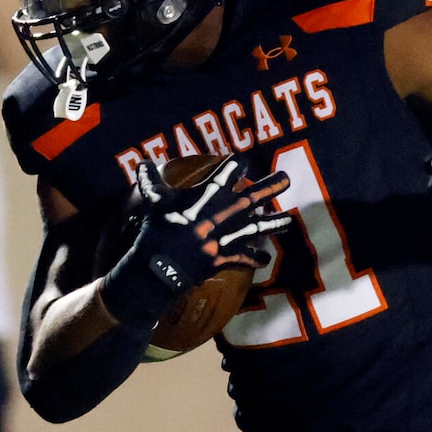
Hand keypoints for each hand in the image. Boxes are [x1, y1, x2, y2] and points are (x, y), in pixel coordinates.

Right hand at [103, 156, 293, 328]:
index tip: (242, 163)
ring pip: (256, 227)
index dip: (237, 165)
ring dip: (274, 223)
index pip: (228, 172)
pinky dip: (254, 259)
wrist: (156, 269)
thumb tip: (142, 163)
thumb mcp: (155, 203)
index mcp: (205, 198)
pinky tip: (265, 259)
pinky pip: (243, 258)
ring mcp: (224, 238)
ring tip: (289, 219)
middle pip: (251, 198)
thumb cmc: (156, 232)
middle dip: (270, 188)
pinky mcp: (223, 258)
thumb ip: (152, 182)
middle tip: (286, 178)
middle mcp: (220, 216)